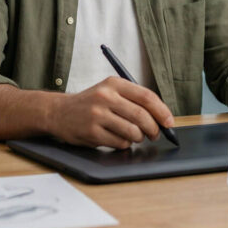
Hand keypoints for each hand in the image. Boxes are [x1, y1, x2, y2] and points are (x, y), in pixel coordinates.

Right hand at [48, 76, 173, 149]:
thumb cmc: (90, 103)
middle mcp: (105, 97)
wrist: (58, 112)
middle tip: (155, 134)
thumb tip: (161, 117)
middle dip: (154, 129)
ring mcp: (97, 115)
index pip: (146, 97)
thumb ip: (133, 100)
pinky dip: (124, 144)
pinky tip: (117, 138)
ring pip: (133, 132)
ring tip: (134, 136)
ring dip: (138, 138)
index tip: (169, 122)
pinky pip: (119, 143)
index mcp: (114, 83)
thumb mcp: (109, 91)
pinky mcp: (92, 132)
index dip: (162, 111)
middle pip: (142, 116)